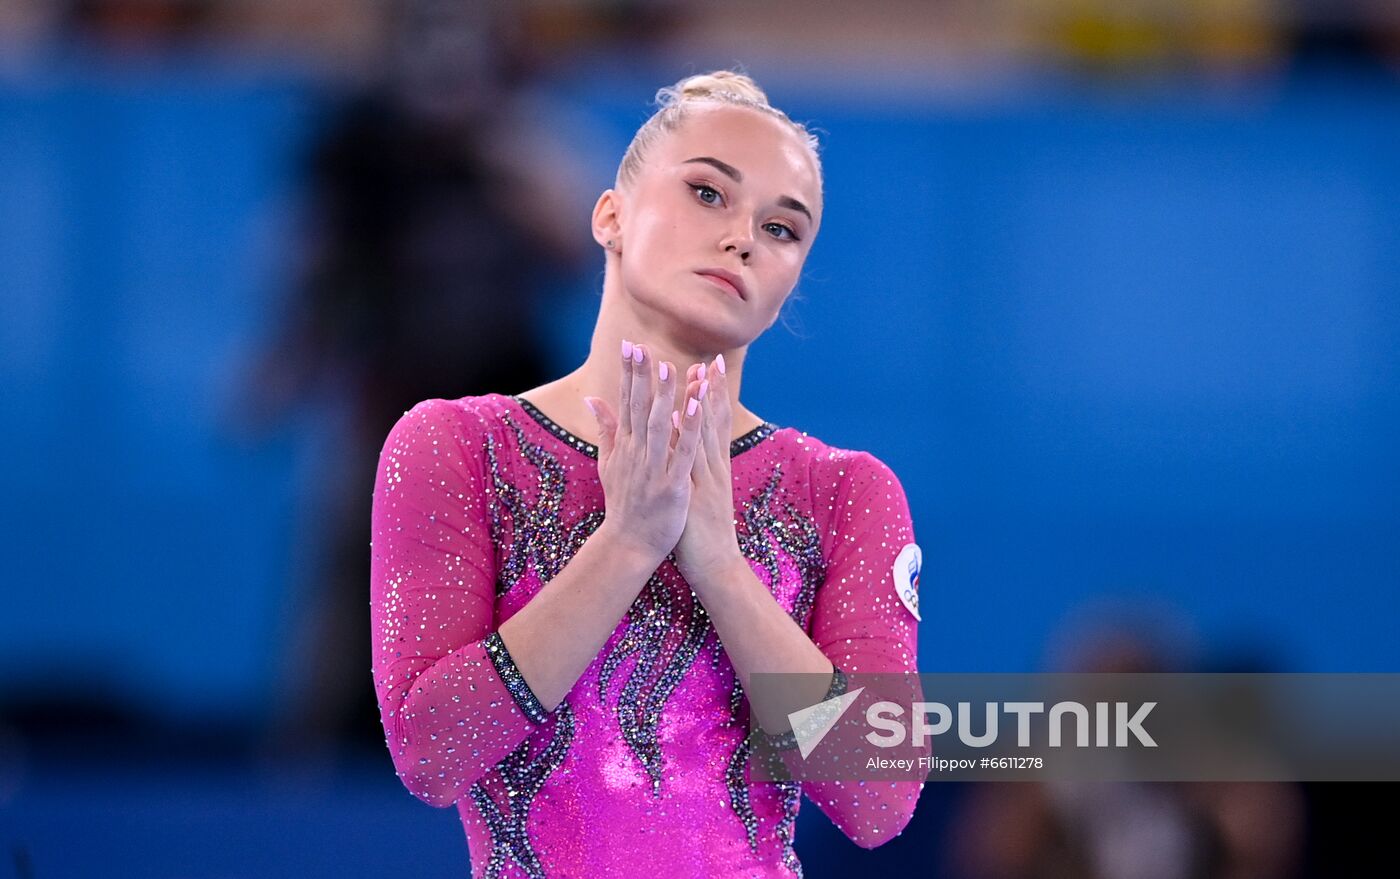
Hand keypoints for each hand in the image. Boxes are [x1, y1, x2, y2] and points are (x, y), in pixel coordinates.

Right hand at [584, 340, 703, 564]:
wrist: (628, 545)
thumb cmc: (623, 503)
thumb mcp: (608, 464)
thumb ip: (605, 430)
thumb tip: (591, 398)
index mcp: (625, 447)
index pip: (625, 402)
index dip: (628, 373)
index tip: (630, 345)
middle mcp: (636, 454)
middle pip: (639, 408)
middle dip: (642, 376)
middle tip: (644, 346)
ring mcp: (653, 469)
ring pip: (660, 426)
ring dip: (665, 396)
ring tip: (671, 367)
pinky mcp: (672, 485)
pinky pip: (682, 453)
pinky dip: (688, 429)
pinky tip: (695, 408)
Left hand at [672, 354, 743, 585]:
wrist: (716, 566)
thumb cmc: (702, 533)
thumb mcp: (697, 495)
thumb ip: (692, 470)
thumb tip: (685, 453)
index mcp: (713, 467)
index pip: (713, 424)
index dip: (711, 395)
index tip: (707, 367)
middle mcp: (714, 468)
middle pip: (713, 422)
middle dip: (711, 390)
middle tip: (710, 359)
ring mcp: (707, 479)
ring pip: (703, 434)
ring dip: (699, 403)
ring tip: (696, 374)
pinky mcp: (696, 491)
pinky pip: (689, 457)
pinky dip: (683, 434)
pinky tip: (677, 413)